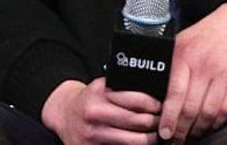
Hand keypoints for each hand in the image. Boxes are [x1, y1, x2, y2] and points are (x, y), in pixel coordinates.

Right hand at [41, 77, 160, 143]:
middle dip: (156, 123)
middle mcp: (95, 113)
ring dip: (150, 139)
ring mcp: (93, 135)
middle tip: (162, 122)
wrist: (64, 115)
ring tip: (155, 135)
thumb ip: (122, 88)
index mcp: (99, 94)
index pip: (136, 100)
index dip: (154, 104)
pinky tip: (140, 142)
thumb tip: (155, 94)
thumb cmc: (89, 101)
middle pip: (139, 122)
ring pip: (135, 141)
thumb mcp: (102, 87)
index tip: (161, 107)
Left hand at [158, 3, 226, 142]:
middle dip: (181, 129)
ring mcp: (223, 75)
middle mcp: (204, 66)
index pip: (174, 93)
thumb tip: (154, 90)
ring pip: (208, 112)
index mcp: (184, 55)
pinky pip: (226, 109)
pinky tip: (208, 126)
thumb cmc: (207, 34)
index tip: (163, 132)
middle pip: (191, 108)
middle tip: (174, 141)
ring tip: (191, 136)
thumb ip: (171, 64)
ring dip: (198, 130)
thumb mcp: (182, 41)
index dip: (168, 117)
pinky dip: (216, 122)